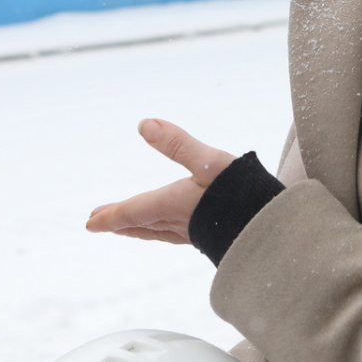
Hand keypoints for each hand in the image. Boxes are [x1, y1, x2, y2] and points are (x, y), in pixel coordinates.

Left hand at [85, 119, 236, 244]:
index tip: (89, 223)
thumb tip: (143, 124)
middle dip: (119, 221)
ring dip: (138, 228)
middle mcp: (178, 222)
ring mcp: (194, 232)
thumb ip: (177, 143)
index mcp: (172, 204)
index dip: (110, 216)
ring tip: (128, 228)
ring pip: (156, 231)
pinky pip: (174, 235)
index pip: (132, 211)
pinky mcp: (211, 236)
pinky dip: (160, 231)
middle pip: (141, 223)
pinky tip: (169, 228)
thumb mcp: (208, 161)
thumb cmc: (241, 192)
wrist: (272, 227)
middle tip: (98, 222)